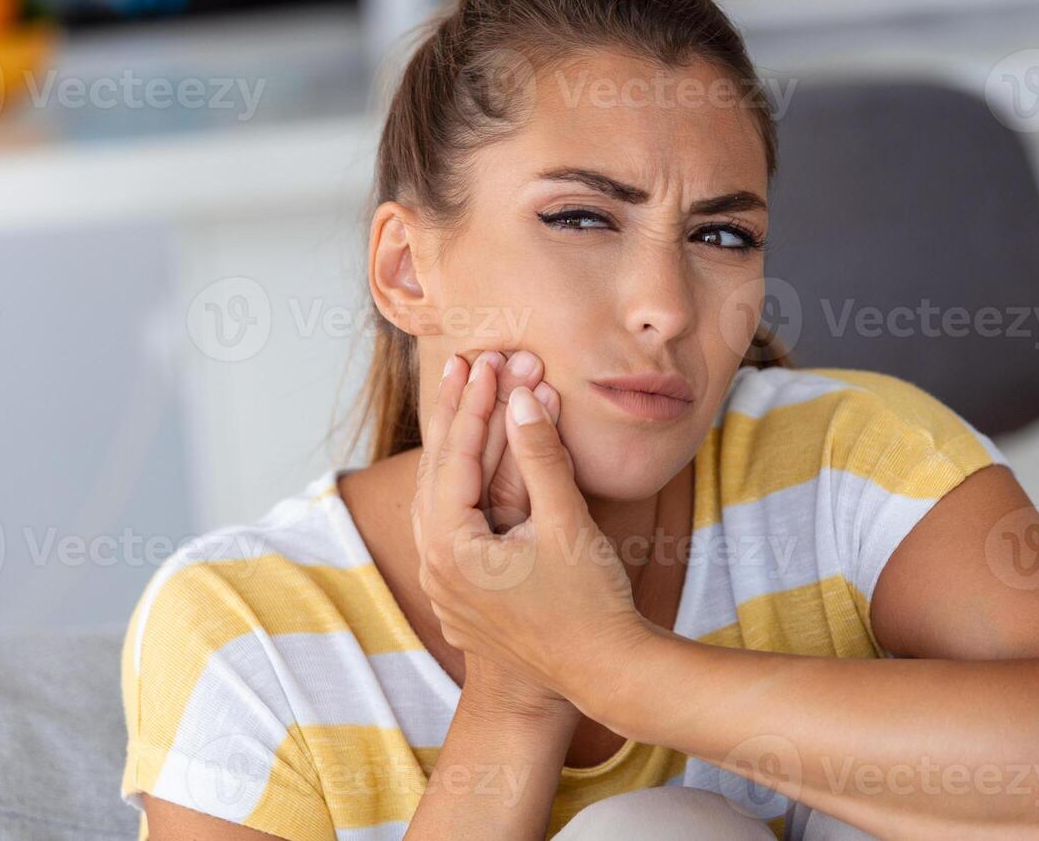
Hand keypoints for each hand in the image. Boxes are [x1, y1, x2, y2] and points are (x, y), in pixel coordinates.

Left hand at [411, 351, 648, 707]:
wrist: (603, 675)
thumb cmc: (590, 602)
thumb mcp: (566, 521)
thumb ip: (539, 455)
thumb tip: (521, 396)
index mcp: (450, 548)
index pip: (455, 457)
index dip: (474, 404)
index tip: (487, 361)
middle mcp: (435, 567)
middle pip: (437, 475)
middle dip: (456, 417)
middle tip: (463, 364)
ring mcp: (444, 587)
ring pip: (439, 502)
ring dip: (456, 451)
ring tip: (463, 402)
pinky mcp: (461, 598)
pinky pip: (450, 528)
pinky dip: (462, 488)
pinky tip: (469, 466)